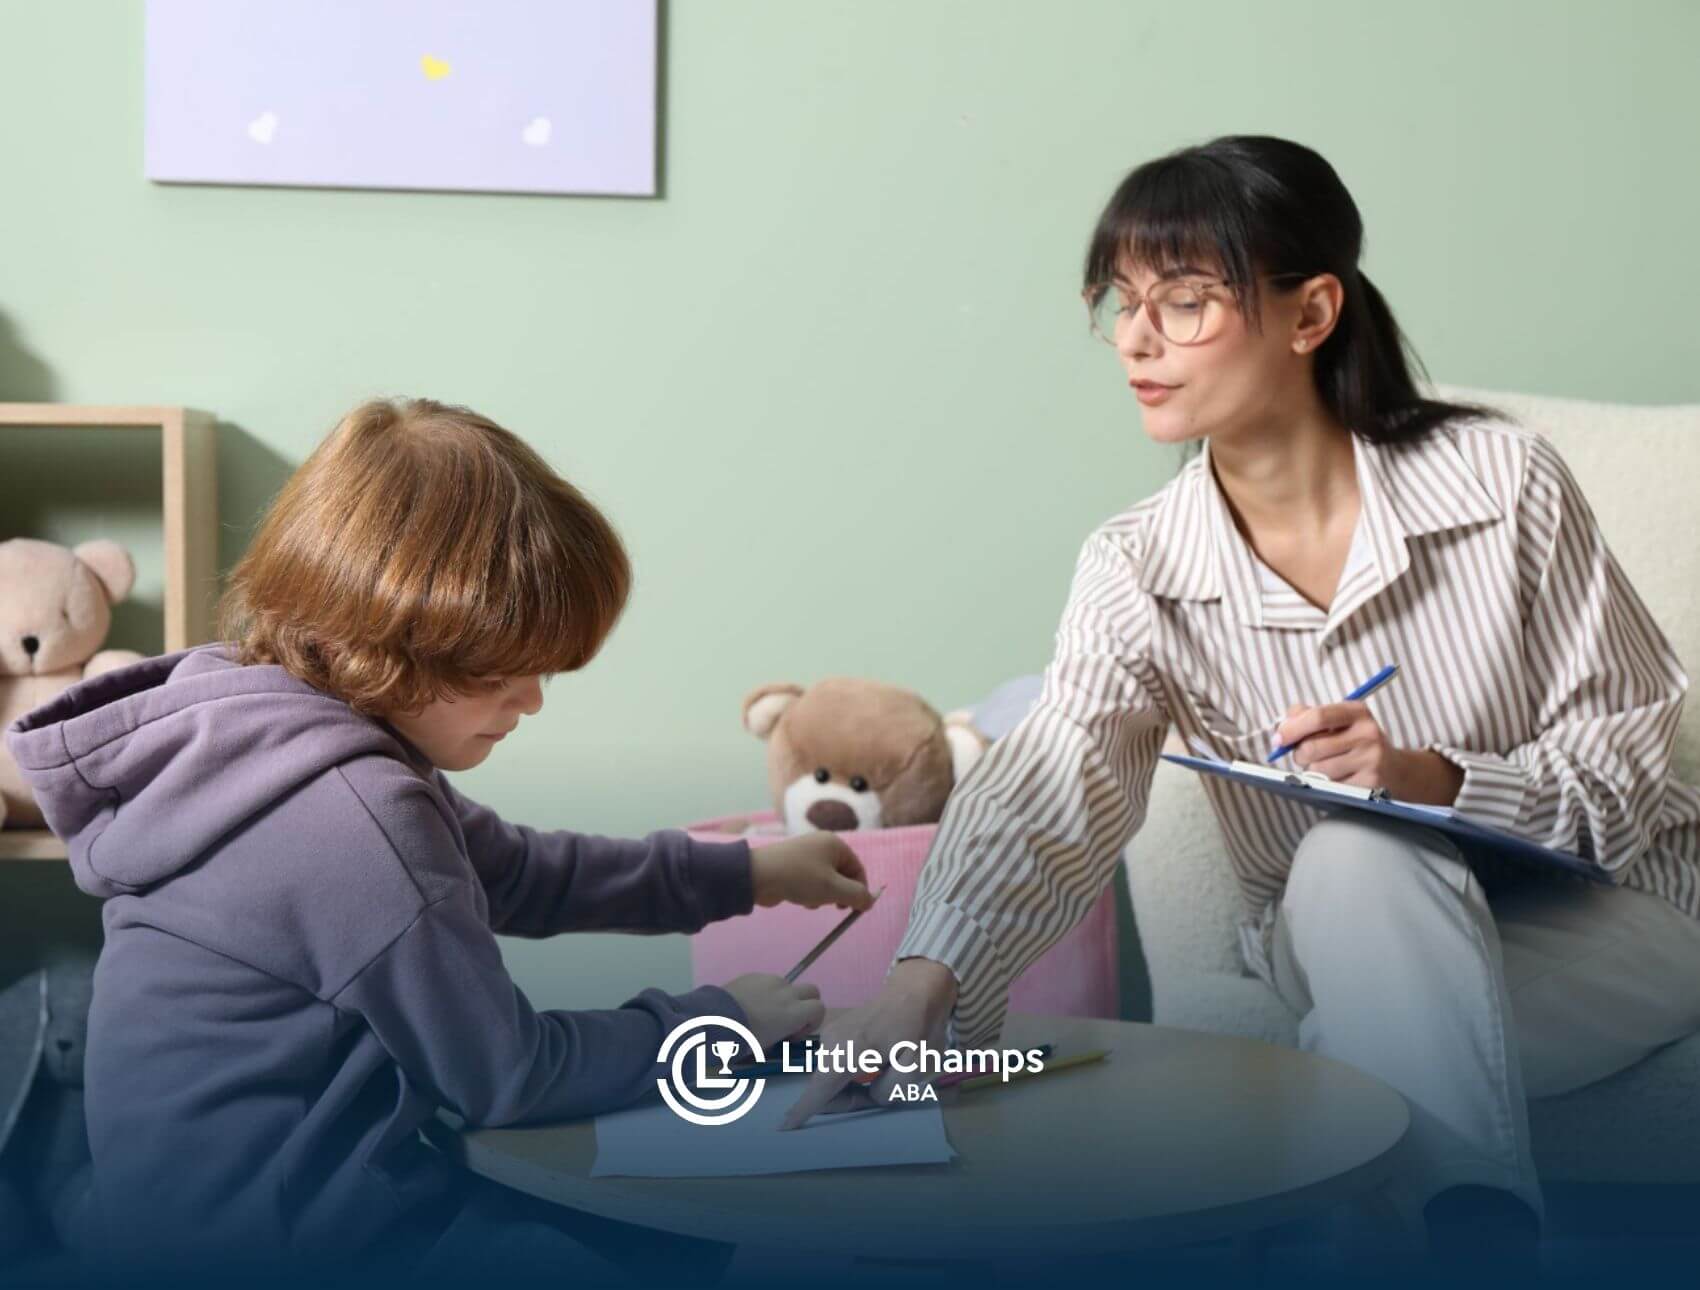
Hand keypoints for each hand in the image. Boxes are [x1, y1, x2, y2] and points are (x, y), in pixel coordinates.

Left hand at [720, 973, 825, 1051]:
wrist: (715, 1018)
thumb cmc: (743, 1038)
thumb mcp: (766, 1046)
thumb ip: (780, 1037)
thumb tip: (779, 1036)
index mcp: (794, 1013)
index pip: (820, 1009)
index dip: (812, 1021)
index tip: (794, 1034)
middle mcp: (788, 993)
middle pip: (812, 991)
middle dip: (806, 1004)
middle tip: (788, 1019)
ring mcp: (771, 980)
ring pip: (789, 986)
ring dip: (784, 997)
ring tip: (763, 1011)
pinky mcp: (755, 974)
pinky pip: (769, 981)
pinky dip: (766, 991)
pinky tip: (749, 1002)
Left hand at [750, 832, 874, 910]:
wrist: (757, 876)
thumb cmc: (800, 878)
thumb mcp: (834, 889)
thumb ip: (857, 896)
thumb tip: (870, 901)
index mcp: (835, 844)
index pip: (858, 869)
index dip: (860, 890)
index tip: (856, 910)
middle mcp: (821, 845)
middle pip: (842, 875)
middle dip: (839, 894)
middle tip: (835, 908)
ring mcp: (805, 855)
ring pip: (826, 881)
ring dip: (824, 895)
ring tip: (812, 902)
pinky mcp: (792, 866)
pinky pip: (811, 881)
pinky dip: (810, 892)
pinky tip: (801, 899)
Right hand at [778, 958, 958, 1130]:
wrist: (913, 992)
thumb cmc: (918, 1028)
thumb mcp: (916, 1066)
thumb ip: (888, 1090)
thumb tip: (869, 1095)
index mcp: (850, 1049)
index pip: (821, 1087)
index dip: (803, 1110)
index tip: (784, 1128)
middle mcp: (831, 1041)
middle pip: (824, 1087)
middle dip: (847, 1101)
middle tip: (882, 1093)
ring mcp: (829, 1035)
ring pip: (828, 1077)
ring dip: (848, 1089)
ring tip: (882, 1076)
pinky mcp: (832, 1033)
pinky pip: (832, 1065)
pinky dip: (846, 1076)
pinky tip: (871, 1067)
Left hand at [1276, 702, 1463, 804]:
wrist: (1397, 770)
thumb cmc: (1356, 742)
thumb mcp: (1339, 721)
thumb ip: (1307, 716)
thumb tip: (1282, 726)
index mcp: (1357, 712)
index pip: (1318, 717)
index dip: (1292, 729)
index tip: (1278, 739)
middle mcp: (1367, 733)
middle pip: (1313, 747)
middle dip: (1299, 754)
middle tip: (1303, 756)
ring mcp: (1371, 760)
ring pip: (1319, 770)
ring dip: (1313, 771)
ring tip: (1326, 766)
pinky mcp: (1371, 784)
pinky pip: (1332, 786)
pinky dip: (1328, 784)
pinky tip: (1340, 777)